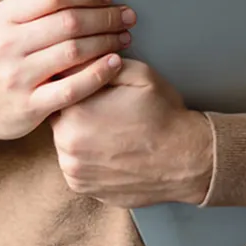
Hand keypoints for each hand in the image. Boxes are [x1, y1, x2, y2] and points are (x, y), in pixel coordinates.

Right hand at [0, 0, 135, 145]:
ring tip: (124, 37)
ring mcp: (17, 77)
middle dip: (104, 16)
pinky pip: (73, 88)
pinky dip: (98, 73)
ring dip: (106, 41)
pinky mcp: (29, 106)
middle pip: (68, 22)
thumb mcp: (1, 21)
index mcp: (2, 17)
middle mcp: (7, 45)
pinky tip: (115, 63)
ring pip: (74, 52)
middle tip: (126, 15)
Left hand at [50, 58, 214, 206]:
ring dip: (80, 135)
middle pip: (59, 117)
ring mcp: (74, 170)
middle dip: (77, 110)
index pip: (60, 89)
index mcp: (76, 112)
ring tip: (111, 131)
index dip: (78, 86)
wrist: (186, 161)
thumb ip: (101, 63)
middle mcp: (67, 145)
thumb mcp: (139, 74)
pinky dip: (87, 157)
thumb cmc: (164, 116)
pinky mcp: (82, 188)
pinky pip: (75, 165)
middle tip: (107, 110)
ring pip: (66, 142)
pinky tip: (111, 150)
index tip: (95, 90)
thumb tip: (78, 58)